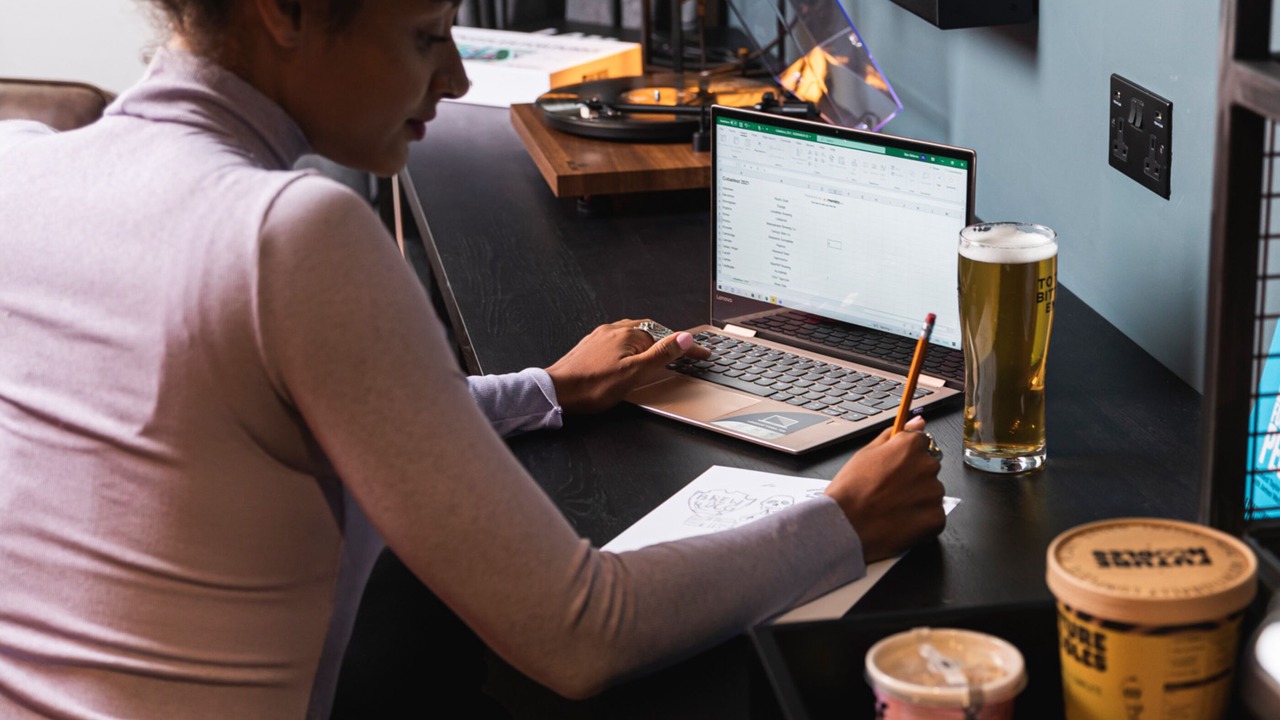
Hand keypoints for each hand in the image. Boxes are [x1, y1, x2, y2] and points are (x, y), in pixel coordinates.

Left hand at [545, 319, 711, 413]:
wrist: (556, 392)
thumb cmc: (592, 387)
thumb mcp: (634, 374)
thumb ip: (661, 355)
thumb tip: (684, 337)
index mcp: (628, 334)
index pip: (666, 337)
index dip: (687, 347)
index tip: (702, 354)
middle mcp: (614, 330)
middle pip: (651, 331)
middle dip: (668, 340)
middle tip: (685, 352)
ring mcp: (601, 337)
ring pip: (634, 335)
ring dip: (650, 343)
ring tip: (660, 354)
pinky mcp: (591, 345)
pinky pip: (619, 340)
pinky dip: (633, 346)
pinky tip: (630, 357)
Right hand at [824, 416, 945, 562]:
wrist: (846, 526)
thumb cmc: (851, 491)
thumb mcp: (865, 453)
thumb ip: (894, 436)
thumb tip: (917, 422)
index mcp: (911, 447)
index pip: (921, 443)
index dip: (905, 456)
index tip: (896, 467)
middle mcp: (928, 466)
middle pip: (927, 468)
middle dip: (913, 478)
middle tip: (889, 490)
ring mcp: (934, 494)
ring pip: (931, 493)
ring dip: (918, 499)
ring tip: (892, 508)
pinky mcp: (936, 518)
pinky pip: (934, 516)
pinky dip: (921, 520)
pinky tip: (900, 521)